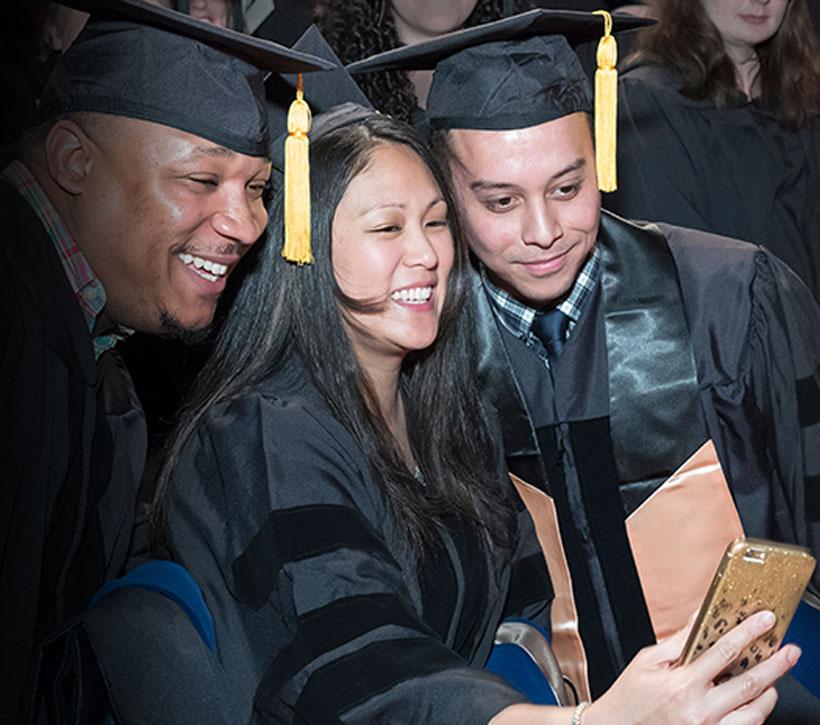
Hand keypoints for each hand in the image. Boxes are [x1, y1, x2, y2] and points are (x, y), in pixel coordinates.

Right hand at [584, 610, 800, 724]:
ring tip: (774, 677)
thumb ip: (678, 640)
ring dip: (770, 691)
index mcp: (682, 684)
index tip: (765, 620)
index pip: (724, 651)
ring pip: (754, 712)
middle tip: (790, 651)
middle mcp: (699, 710)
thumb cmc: (630, 697)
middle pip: (749, 684)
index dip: (748, 633)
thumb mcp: (648, 661)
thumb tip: (700, 618)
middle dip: (775, 664)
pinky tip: (756, 700)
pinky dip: (756, 713)